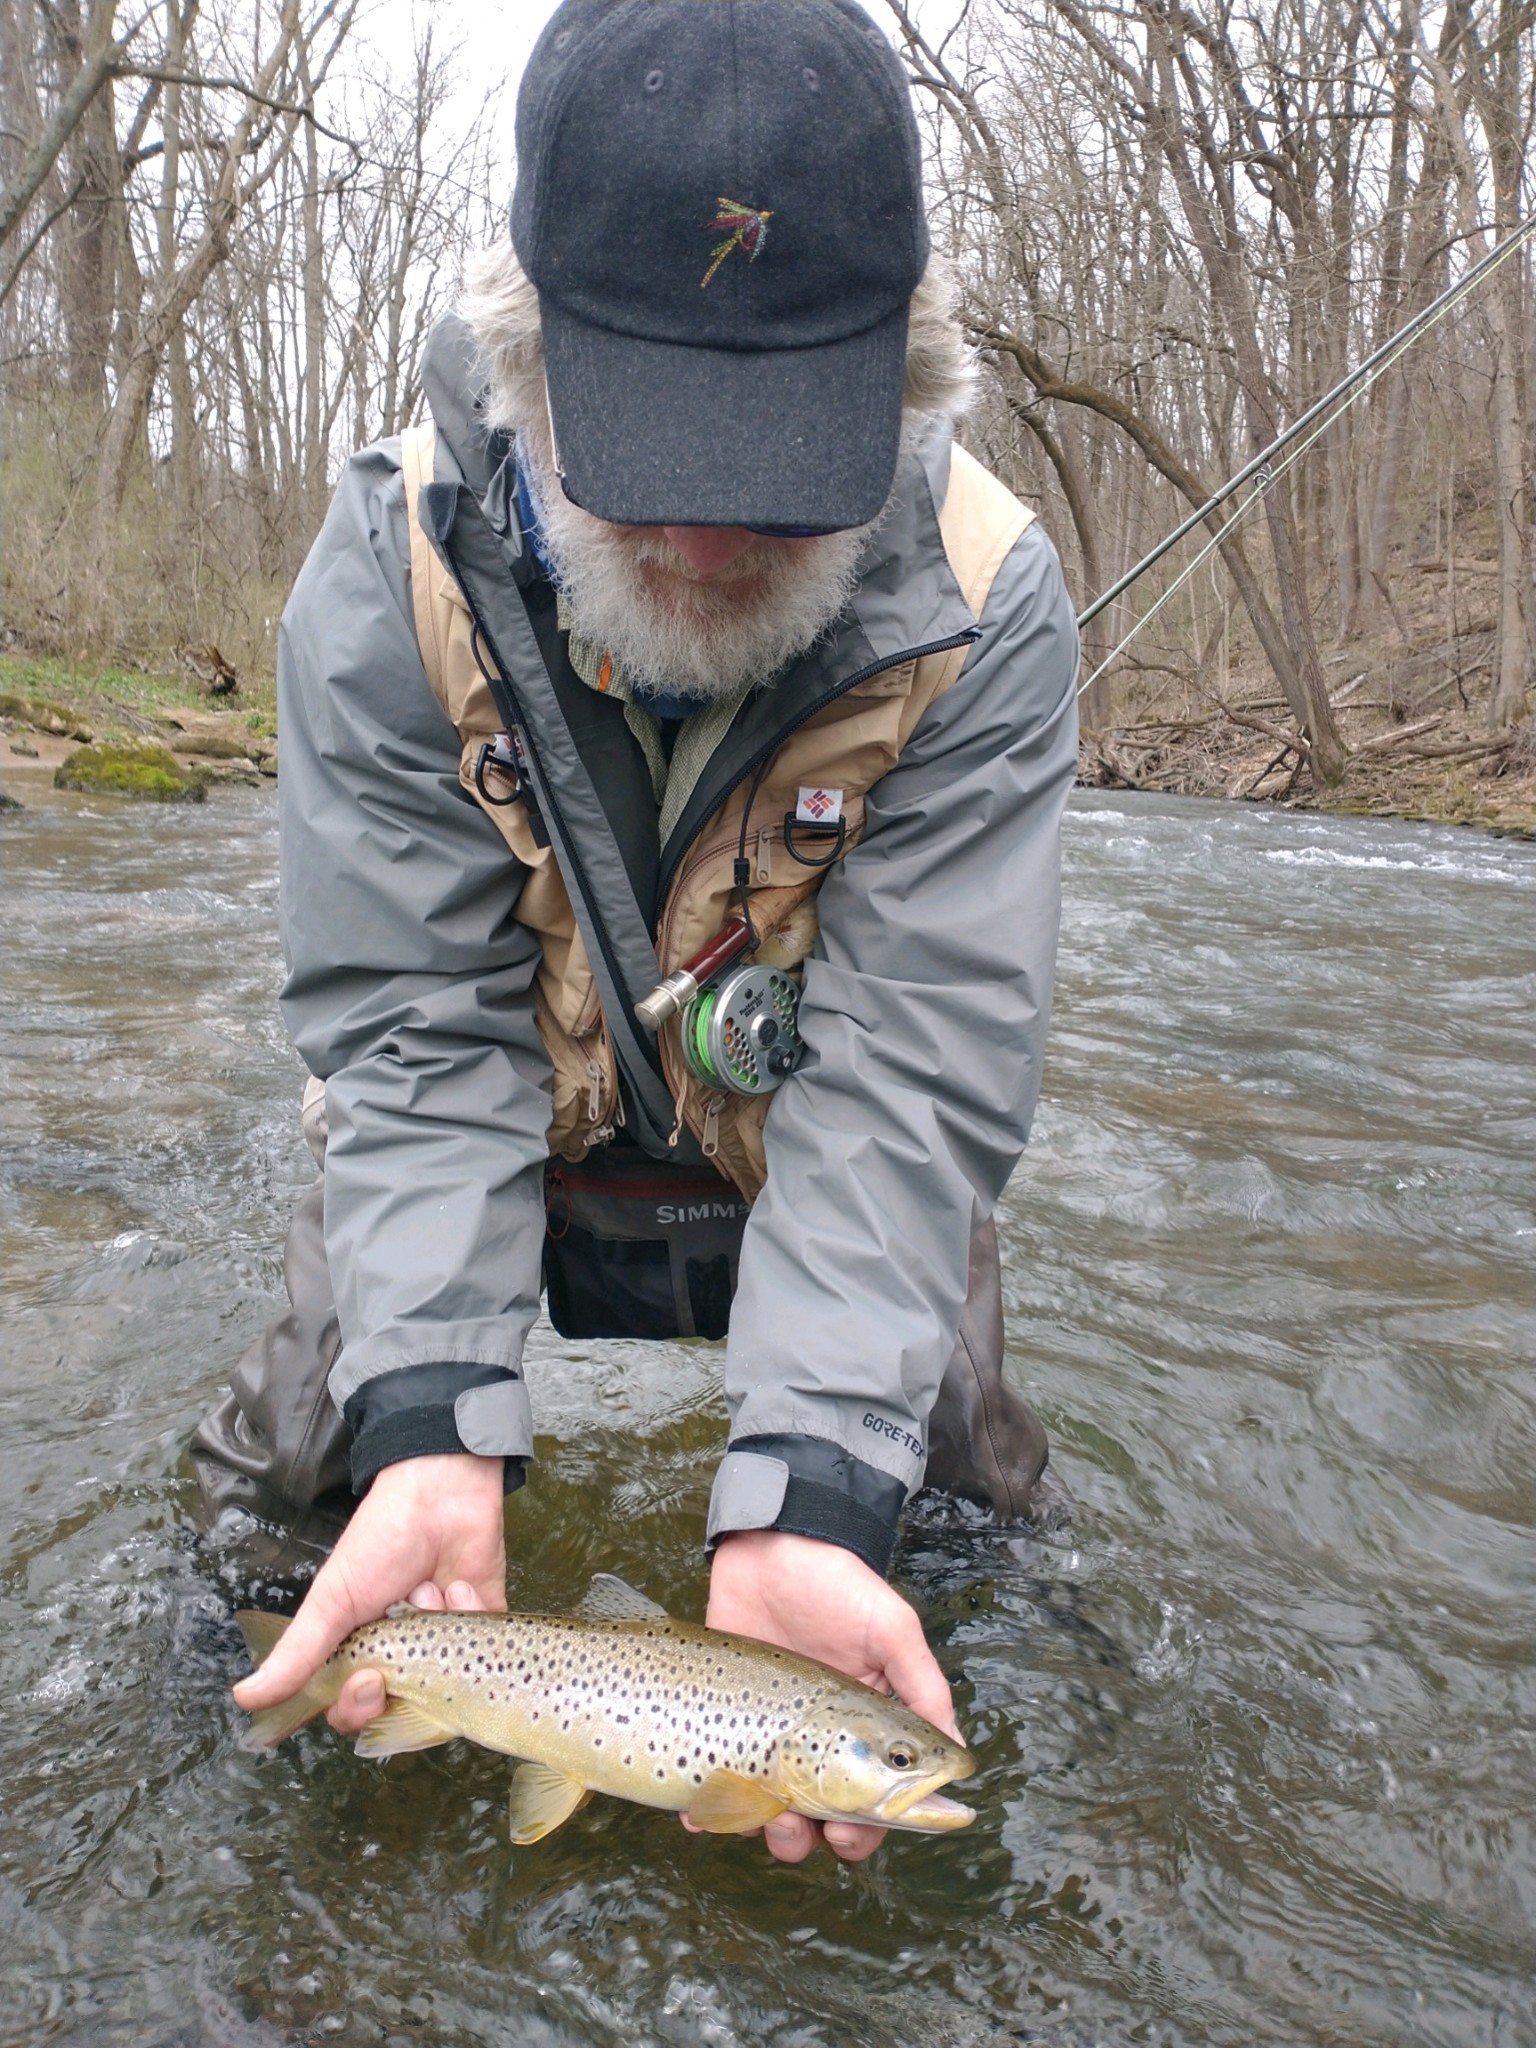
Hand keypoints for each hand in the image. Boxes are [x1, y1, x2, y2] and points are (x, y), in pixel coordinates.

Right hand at [231, 1452, 505, 1735]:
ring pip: (445, 1679)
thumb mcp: (333, 1599)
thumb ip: (297, 1652)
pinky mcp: (482, 1625)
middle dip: (401, 1682)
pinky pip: (483, 1649)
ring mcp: (445, 1643)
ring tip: (425, 1589)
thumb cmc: (380, 1539)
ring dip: (433, 1632)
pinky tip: (458, 1584)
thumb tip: (246, 1697)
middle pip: (398, 1709)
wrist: (442, 1491)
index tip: (368, 1682)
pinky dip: (467, 1615)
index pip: (353, 1710)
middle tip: (402, 1648)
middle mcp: (402, 1656)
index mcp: (359, 1653)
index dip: (358, 1709)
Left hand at [694, 1529, 958, 1865]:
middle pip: (819, 1820)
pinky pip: (718, 1782)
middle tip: (797, 1826)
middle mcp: (820, 1741)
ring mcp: (770, 1735)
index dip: (865, 1831)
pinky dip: (705, 1810)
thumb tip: (958, 1752)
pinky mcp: (724, 1721)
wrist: (770, 1544)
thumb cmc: (839, 1584)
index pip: (874, 1802)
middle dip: (809, 1838)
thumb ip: (922, 1687)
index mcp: (868, 1728)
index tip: (846, 1835)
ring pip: (767, 1813)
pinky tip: (696, 1813)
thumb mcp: (891, 1630)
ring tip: (751, 1816)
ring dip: (758, 1830)